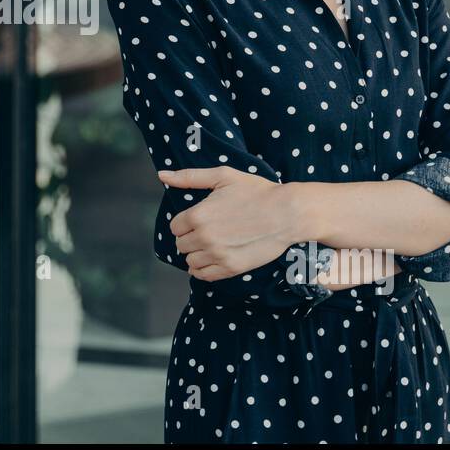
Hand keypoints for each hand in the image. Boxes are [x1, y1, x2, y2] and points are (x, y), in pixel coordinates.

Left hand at [157, 166, 310, 282]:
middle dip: (190, 238)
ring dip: (197, 254)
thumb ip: (189, 177)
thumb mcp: (222, 176)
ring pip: (190, 262)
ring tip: (212, 244)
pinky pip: (204, 275)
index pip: (175, 227)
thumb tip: (161, 175)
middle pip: (181, 245)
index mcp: (198, 215)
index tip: (199, 218)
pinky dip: (203, 270)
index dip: (185, 222)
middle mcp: (204, 237)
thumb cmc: (256, 191)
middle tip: (208, 230)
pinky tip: (213, 258)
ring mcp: (218, 255)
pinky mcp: (231, 268)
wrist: (287, 213)